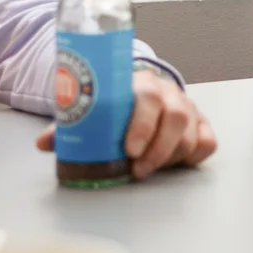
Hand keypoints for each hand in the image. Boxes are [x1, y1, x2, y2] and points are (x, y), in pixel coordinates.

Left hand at [37, 71, 217, 178]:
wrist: (139, 94)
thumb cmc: (115, 105)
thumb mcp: (91, 110)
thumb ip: (70, 125)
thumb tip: (44, 143)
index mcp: (140, 83)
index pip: (148, 97)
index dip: (142, 124)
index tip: (130, 150)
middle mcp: (169, 92)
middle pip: (176, 115)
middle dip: (158, 147)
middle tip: (139, 169)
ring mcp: (188, 107)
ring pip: (193, 131)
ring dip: (171, 155)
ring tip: (149, 169)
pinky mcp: (201, 124)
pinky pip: (208, 142)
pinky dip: (194, 155)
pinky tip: (174, 163)